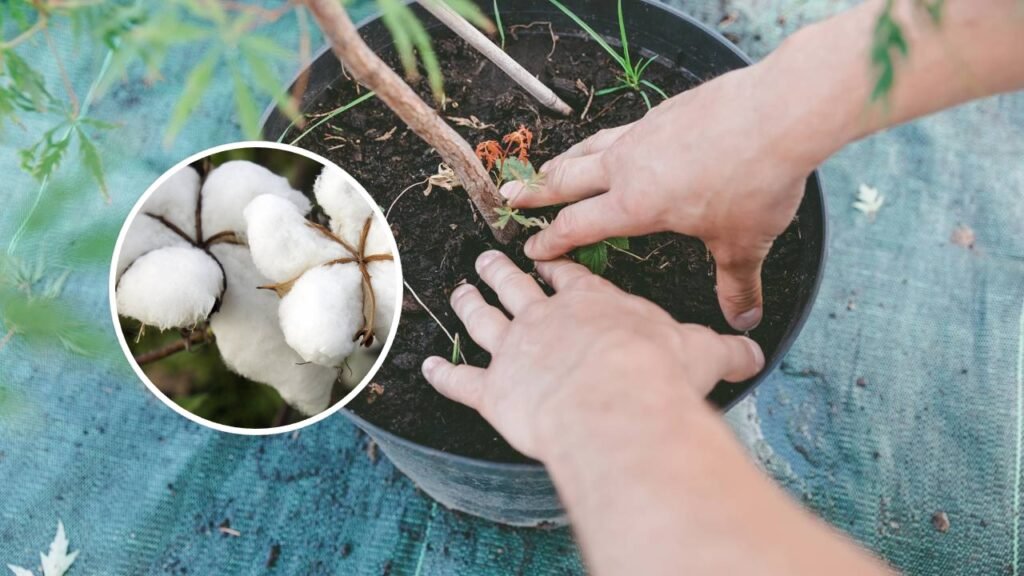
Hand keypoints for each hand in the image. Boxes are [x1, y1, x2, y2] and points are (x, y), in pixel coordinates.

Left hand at [420, 251, 763, 460]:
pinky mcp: (494, 390)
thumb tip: (758, 351)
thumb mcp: (704, 353)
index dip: (557, 264)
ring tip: (457, 292)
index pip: (570, 273)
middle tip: (486, 257)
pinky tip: (428, 367)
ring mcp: (515, 349)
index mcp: (591, 301)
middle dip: (501, 269)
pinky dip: (444, 375)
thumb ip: (727, 351)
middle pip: (516, 284)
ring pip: (483, 318)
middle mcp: (547, 316)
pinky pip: (461, 380)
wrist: (617, 400)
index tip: (545, 253)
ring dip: (468, 304)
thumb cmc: (658, 371)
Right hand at [500, 68, 812, 330]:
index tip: (530, 249)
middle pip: (566, 179)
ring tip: (549, 167)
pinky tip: (614, 142)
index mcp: (636, 203)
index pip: (577, 226)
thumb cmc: (755, 180)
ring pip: (589, 149)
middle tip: (508, 196)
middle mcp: (629, 166)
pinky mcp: (664, 112)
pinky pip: (621, 129)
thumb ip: (736, 282)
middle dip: (535, 192)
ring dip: (563, 161)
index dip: (549, 241)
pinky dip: (604, 140)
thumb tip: (744, 320)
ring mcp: (644, 133)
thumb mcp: (744, 242)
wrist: (778, 112)